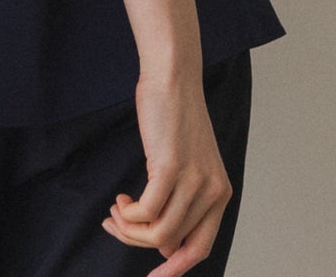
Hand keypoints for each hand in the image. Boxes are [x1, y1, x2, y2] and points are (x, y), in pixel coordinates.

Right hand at [100, 69, 233, 276]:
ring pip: (159, 233)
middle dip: (138, 242)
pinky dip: (128, 214)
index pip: (200, 248)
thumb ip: (181, 199)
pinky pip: (147, 212)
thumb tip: (165, 243)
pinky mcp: (171, 168)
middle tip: (115, 225)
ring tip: (115, 210)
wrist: (172, 78)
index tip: (154, 276)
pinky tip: (120, 199)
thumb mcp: (185, 163)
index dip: (175, 267)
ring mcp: (193, 181)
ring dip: (129, 228)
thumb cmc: (173, 117)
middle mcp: (212, 192)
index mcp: (220, 194)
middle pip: (173, 243)